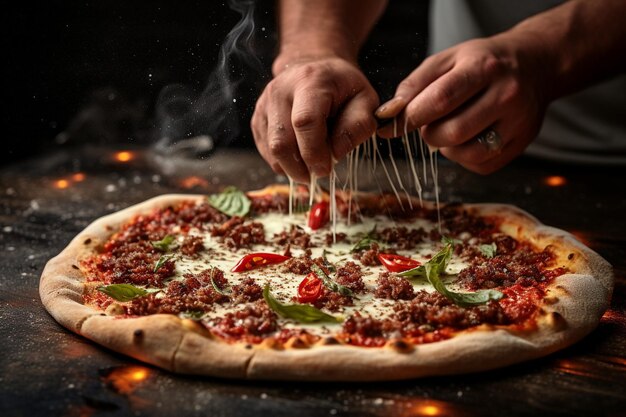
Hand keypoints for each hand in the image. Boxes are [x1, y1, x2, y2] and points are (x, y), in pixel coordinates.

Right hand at [251, 57, 378, 182]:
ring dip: (292, 167)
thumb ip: (358, 126)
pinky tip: (299, 155)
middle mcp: (280, 90)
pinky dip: (284, 162)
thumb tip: (336, 153)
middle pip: (281, 141)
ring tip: (311, 163)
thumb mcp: (365, 100)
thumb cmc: (342, 88)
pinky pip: (266, 151)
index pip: (305, 122)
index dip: (314, 152)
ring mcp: (264, 104)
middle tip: (318, 173)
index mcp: (310, 81)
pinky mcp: (257, 118)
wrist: (314, 68)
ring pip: (271, 150)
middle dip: (300, 168)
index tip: (326, 169)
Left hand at [376, 36, 550, 173]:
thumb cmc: (481, 63)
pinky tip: (468, 136)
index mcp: (484, 68)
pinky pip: (480, 164)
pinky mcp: (521, 144)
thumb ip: (414, 85)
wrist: (534, 66)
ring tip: (450, 127)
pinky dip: (464, 156)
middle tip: (429, 122)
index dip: (411, 117)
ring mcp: (518, 123)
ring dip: (446, 147)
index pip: (441, 100)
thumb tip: (389, 114)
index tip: (391, 125)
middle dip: (429, 133)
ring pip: (467, 154)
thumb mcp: (447, 60)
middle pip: (453, 132)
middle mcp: (506, 96)